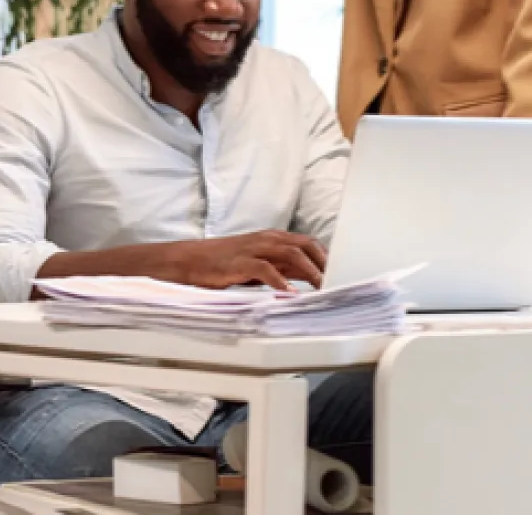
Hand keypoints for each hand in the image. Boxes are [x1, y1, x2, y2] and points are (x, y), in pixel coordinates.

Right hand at [163, 230, 327, 291]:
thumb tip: (311, 277)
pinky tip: (289, 294)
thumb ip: (284, 267)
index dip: (327, 258)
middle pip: (304, 245)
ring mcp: (253, 249)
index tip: (342, 275)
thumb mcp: (259, 263)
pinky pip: (264, 269)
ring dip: (309, 271)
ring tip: (322, 288)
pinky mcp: (239, 262)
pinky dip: (279, 281)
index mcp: (272, 238)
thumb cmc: (224, 262)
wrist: (190, 260)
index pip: (309, 243)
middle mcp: (266, 239)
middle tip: (337, 282)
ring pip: (290, 253)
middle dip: (324, 263)